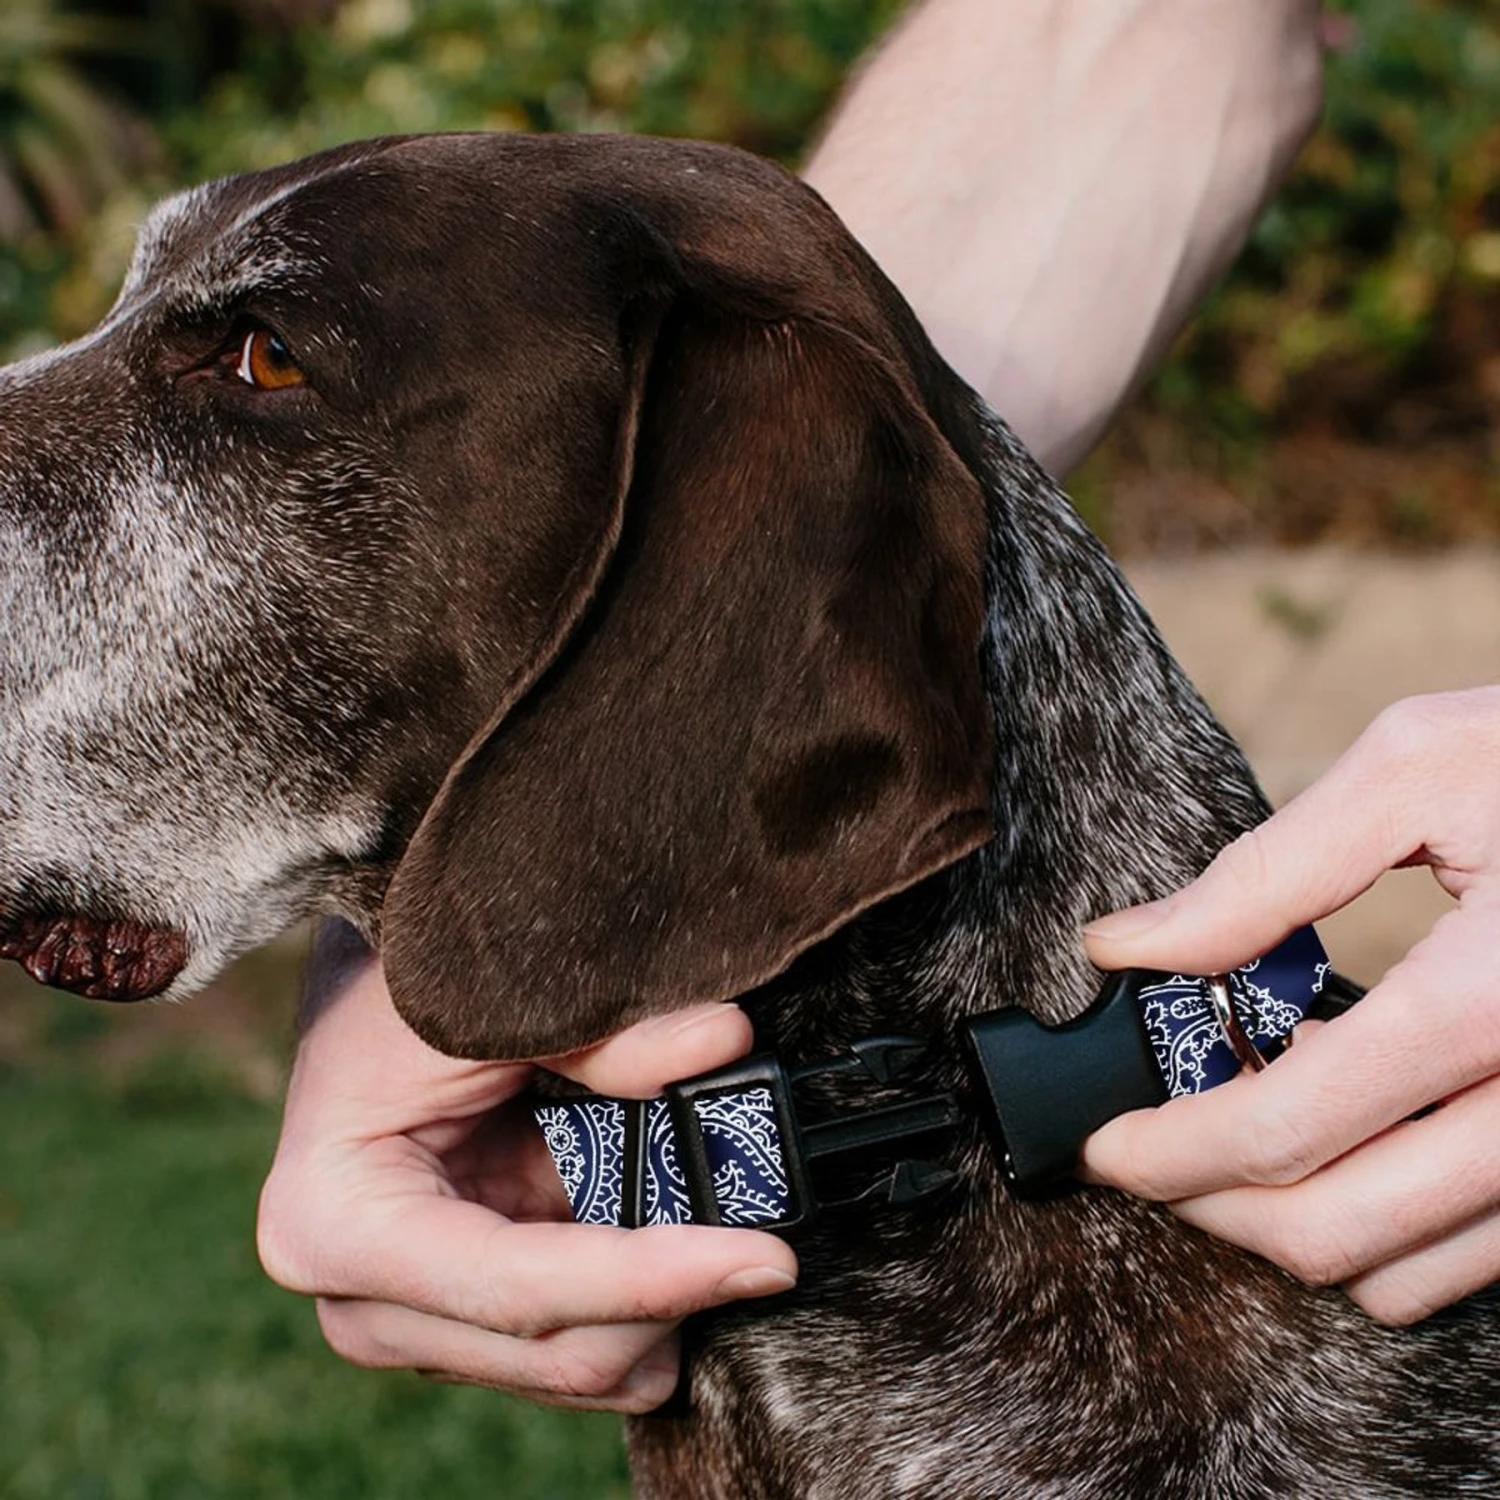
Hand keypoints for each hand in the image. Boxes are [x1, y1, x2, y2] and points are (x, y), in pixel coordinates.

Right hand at [256, 939, 796, 1410]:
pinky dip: (645, 1299)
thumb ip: (605, 1034)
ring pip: (580, 1364)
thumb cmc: (402, 989)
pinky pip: (584, 1341)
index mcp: (339, 1227)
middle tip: (767, 1234)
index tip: (764, 1260)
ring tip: (711, 1214)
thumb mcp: (491, 1000)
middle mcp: (364, 1302)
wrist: (360, 997)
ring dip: (663, 1304)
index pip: (521, 1288)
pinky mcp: (468, 1316)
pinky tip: (674, 1231)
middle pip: (557, 1348)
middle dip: (672, 1299)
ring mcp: (417, 1321)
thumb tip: (723, 1041)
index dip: (652, 1279)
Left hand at [1080, 688, 1499, 1324]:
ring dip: (1301, 1223)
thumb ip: (1262, 873)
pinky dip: (1390, 1218)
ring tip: (1244, 1131)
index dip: (1167, 1153)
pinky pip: (1482, 1252)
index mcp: (1491, 1002)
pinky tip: (1354, 1124)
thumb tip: (1127, 946)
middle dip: (1215, 1207)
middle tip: (1151, 1155)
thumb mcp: (1418, 769)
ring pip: (1411, 1272)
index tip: (1104, 1144)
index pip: (1284, 1131)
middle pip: (1339, 1235)